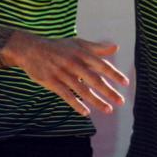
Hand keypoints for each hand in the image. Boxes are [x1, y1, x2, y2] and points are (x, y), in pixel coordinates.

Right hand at [7, 34, 129, 116]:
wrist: (31, 49)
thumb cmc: (58, 47)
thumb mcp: (77, 43)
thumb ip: (96, 48)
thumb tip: (116, 47)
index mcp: (81, 53)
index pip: (102, 65)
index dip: (114, 74)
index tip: (125, 83)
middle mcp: (74, 63)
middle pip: (95, 80)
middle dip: (109, 92)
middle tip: (121, 102)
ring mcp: (62, 73)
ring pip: (82, 90)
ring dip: (96, 101)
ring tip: (108, 110)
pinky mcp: (51, 82)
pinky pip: (66, 95)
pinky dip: (76, 104)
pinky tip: (86, 112)